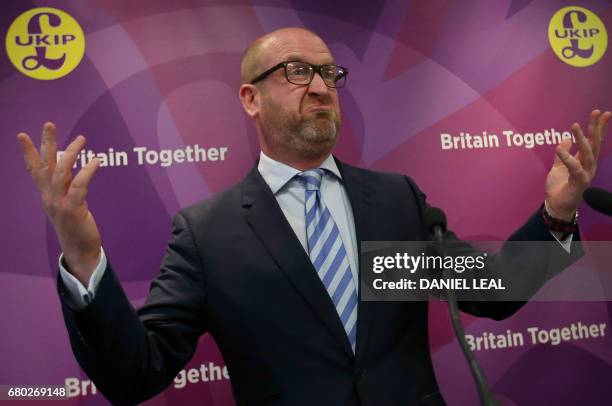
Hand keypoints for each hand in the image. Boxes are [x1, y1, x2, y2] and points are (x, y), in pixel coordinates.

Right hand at [17, 123, 101, 285]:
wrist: (80, 251)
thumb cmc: (76, 227)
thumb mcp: (67, 205)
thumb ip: (66, 188)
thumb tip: (70, 171)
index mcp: (47, 196)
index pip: (34, 170)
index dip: (28, 153)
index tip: (22, 135)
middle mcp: (49, 198)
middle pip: (45, 166)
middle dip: (45, 143)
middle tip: (48, 124)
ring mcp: (58, 204)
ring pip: (60, 173)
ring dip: (70, 153)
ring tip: (81, 138)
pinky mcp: (72, 210)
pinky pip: (79, 186)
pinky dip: (87, 172)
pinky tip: (95, 161)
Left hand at [546, 109, 610, 220]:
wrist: (556, 205)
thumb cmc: (559, 187)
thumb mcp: (558, 166)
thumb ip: (563, 154)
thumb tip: (565, 139)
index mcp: (585, 161)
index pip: (593, 141)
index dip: (598, 127)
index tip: (602, 113)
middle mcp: (589, 166)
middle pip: (595, 144)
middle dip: (596, 128)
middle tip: (597, 112)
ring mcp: (586, 173)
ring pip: (587, 153)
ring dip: (582, 139)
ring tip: (575, 125)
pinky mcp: (579, 182)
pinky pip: (574, 167)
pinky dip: (567, 157)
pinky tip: (558, 148)